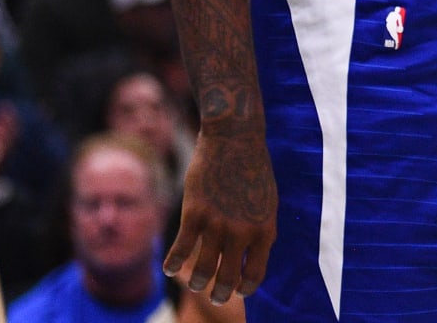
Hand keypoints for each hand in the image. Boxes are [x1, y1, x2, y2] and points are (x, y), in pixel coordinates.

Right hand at [166, 125, 276, 304]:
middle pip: (227, 278)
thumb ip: (259, 230)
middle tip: (215, 297)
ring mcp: (217, 224)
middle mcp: (242, 232)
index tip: (238, 291)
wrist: (235, 139)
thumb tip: (251, 256)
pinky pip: (181, 250)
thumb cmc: (253, 170)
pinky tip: (170, 269)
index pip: (255, 273)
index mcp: (265, 229)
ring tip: (195, 284)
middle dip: (220, 293)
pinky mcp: (194, 214)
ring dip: (197, 283)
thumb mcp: (267, 202)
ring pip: (203, 270)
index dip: (245, 288)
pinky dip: (173, 265)